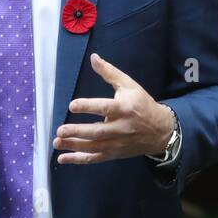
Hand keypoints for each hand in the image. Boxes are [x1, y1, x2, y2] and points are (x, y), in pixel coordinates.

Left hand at [53, 53, 175, 163]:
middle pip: (97, 131)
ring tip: (57, 142)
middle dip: (78, 132)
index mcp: (124, 108)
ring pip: (94, 147)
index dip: (88, 106)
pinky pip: (95, 158)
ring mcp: (117, 143)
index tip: (72, 105)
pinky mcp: (114, 154)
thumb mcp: (130, 85)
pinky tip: (63, 158)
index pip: (105, 108)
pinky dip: (79, 159)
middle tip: (60, 130)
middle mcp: (121, 128)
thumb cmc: (142, 105)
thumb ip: (110, 72)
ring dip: (74, 146)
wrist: (161, 131)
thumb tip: (93, 57)